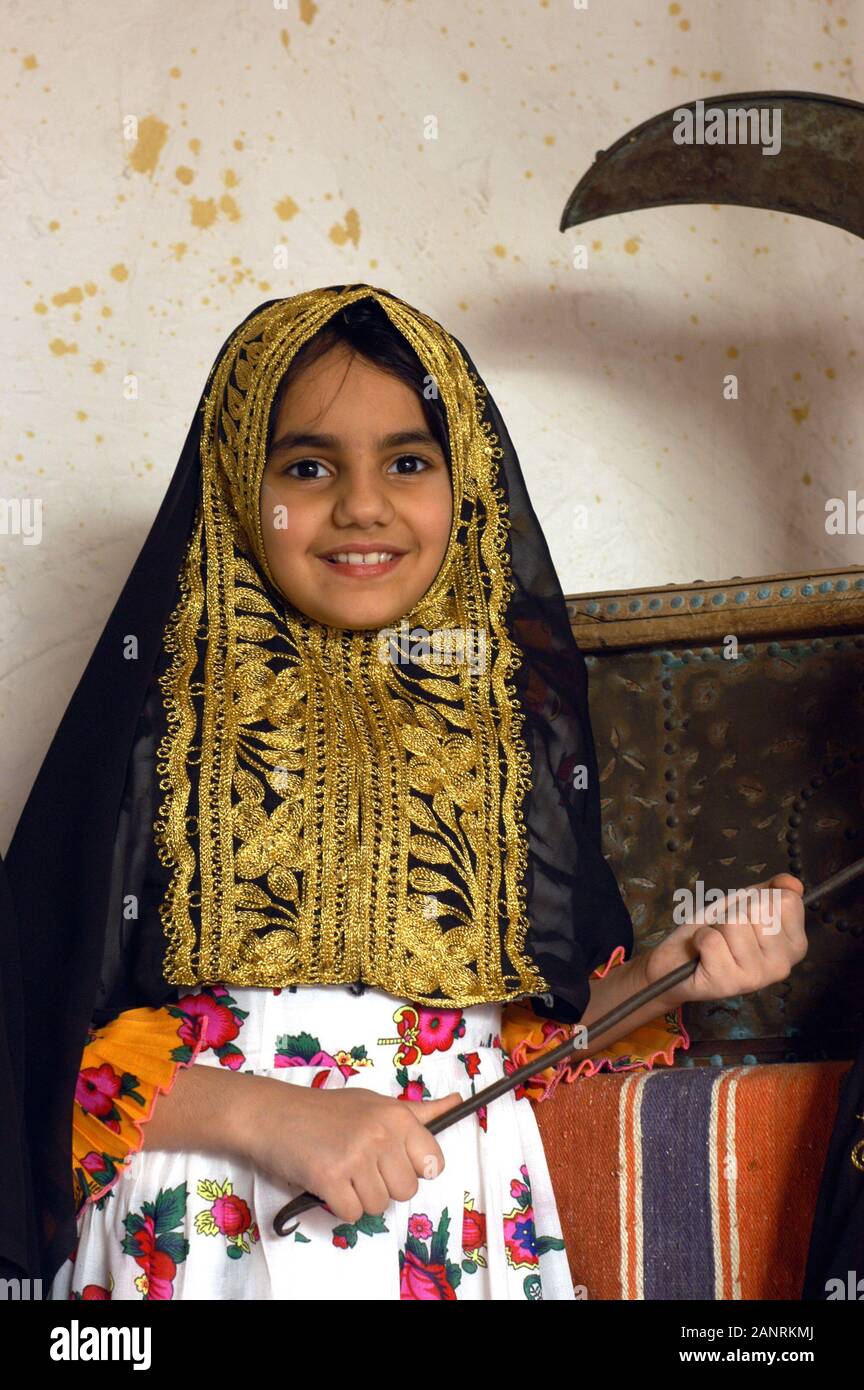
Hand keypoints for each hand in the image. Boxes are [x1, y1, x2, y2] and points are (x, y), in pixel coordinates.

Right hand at [244, 1081, 462, 1224]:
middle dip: (385, 1186)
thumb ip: (419, 1111)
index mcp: (397, 1115)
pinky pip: (353, 1214)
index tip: (394, 1162)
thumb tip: (458, 1102)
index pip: (432, 1163)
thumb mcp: (376, 1102)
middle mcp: (380, 1135)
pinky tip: (328, 1182)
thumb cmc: (327, 1110)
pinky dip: (340, 1206)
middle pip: (407, 1191)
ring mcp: (355, 1157)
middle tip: (361, 1165)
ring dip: (360, 1197)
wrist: (274, 1114)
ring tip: (342, 1170)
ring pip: (380, 1206)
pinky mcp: (330, 1179)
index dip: (414, 1169)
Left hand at [644, 873, 807, 1005]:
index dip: (758, 899)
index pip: (787, 900)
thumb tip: (795, 883)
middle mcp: (783, 964)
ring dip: (717, 926)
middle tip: (727, 931)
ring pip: (735, 922)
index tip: (747, 916)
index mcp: (795, 945)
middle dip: (735, 912)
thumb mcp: (746, 904)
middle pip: (759, 909)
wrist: (680, 960)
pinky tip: (704, 953)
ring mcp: (757, 977)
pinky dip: (701, 939)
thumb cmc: (717, 931)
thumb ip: (772, 890)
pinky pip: (712, 939)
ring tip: (717, 942)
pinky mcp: (729, 983)